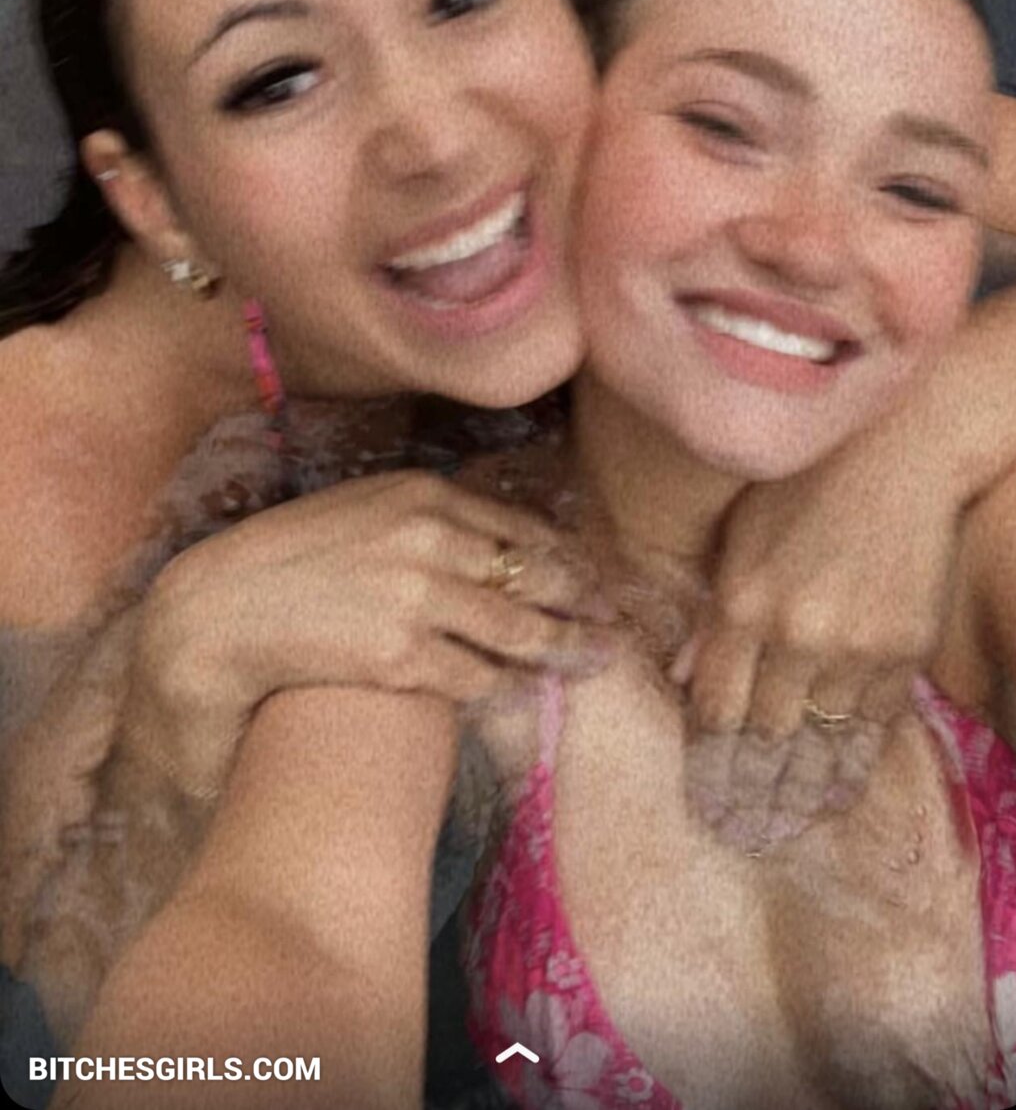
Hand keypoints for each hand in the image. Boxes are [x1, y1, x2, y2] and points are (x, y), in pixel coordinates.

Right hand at [130, 464, 613, 799]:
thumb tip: (493, 538)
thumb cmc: (290, 560)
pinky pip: (476, 677)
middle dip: (583, 602)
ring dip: (564, 649)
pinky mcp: (402, 657)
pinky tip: (527, 694)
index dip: (566, 557)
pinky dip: (508, 686)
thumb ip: (427, 517)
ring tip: (596, 662)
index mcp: (423, 495)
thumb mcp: (363, 511)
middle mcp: (430, 539)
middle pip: (535, 574)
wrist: (223, 612)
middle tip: (617, 623)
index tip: (594, 578)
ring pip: (518, 629)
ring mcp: (418, 598)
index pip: (520, 528)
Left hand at [667, 431, 958, 838]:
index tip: (702, 787)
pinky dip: (853, 755)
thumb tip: (677, 673)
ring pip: (820, 740)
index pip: (715, 706)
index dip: (707, 753)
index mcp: (740, 603)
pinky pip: (872, 723)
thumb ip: (710, 612)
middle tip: (739, 828)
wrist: (899, 451)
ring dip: (800, 786)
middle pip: (764, 737)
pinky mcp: (904, 651)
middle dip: (748, 785)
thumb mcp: (739, 536)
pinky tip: (838, 785)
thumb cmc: (805, 482)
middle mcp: (794, 635)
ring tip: (785, 825)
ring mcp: (854, 647)